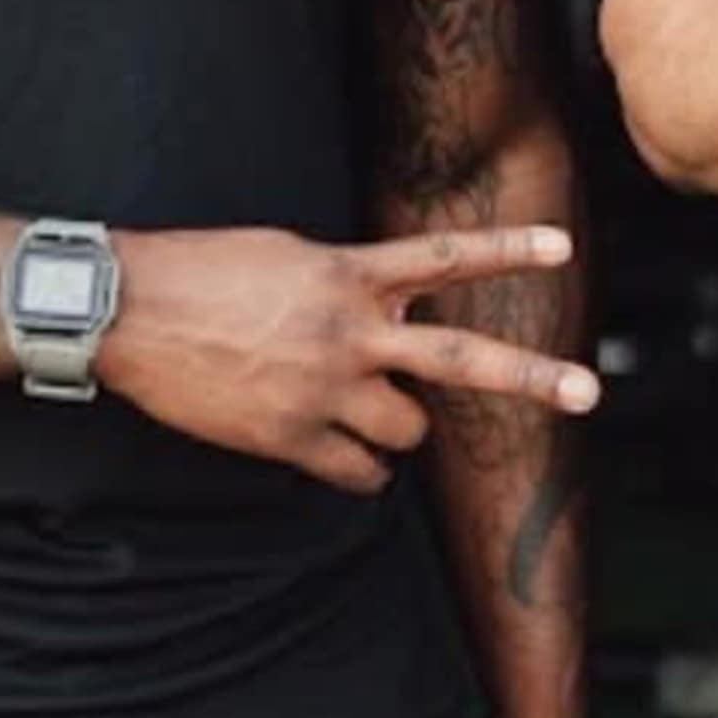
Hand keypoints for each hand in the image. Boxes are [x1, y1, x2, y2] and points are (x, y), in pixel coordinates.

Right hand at [96, 221, 595, 494]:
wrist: (127, 312)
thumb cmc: (199, 271)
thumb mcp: (286, 255)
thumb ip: (347, 281)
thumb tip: (385, 307)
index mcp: (348, 276)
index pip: (446, 258)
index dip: (508, 250)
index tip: (563, 245)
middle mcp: (350, 332)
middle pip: (461, 360)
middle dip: (532, 377)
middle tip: (590, 392)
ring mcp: (325, 389)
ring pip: (407, 431)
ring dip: (399, 431)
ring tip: (371, 421)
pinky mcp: (292, 437)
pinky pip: (357, 472)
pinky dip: (359, 470)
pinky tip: (344, 459)